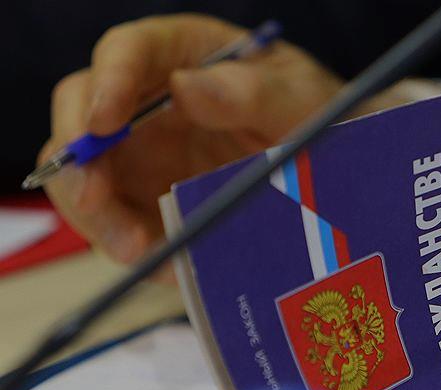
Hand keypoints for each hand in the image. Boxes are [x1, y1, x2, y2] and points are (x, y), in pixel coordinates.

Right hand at [42, 14, 386, 263]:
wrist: (340, 170)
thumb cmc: (319, 118)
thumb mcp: (302, 100)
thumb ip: (253, 91)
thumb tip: (184, 87)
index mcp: (183, 55)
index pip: (127, 51)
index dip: (108, 81)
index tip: (108, 120)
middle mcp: (147, 101)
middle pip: (81, 113)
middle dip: (78, 155)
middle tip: (94, 196)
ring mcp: (142, 153)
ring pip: (84, 176)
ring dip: (95, 214)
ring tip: (135, 249)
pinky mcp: (147, 202)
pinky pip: (119, 225)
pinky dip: (131, 248)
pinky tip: (164, 264)